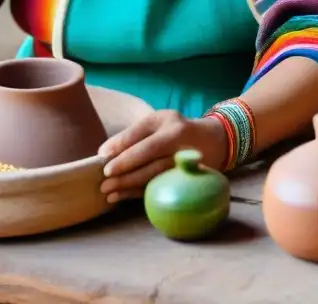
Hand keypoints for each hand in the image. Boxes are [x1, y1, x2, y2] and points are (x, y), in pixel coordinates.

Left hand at [98, 110, 228, 202]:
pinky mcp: (189, 176)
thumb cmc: (176, 131)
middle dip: (124, 170)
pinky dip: (139, 192)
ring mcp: (187, 158)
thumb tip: (105, 152)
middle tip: (104, 181)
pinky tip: (123, 196)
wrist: (215, 141)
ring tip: (109, 193)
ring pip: (155, 173)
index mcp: (168, 121)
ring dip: (130, 185)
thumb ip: (134, 135)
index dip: (121, 146)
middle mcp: (179, 138)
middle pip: (149, 155)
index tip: (102, 158)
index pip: (141, 134)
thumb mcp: (158, 124)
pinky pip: (160, 185)